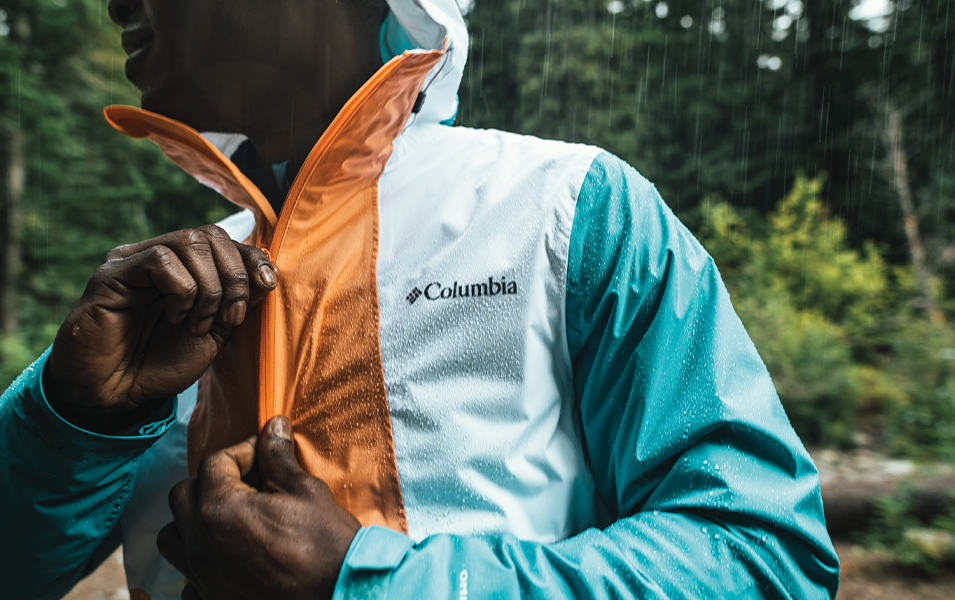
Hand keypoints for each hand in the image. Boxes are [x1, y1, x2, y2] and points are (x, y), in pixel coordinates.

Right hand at [43, 225, 277, 431]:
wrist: (117, 395)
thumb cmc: (161, 364)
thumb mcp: (214, 333)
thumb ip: (238, 302)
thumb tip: (268, 274)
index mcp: (183, 267)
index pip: (223, 240)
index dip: (251, 258)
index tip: (268, 283)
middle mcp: (157, 257)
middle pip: (210, 235)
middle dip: (234, 276)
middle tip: (229, 318)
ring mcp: (133, 261)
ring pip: (190, 242)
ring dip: (209, 288)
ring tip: (197, 324)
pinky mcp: (112, 273)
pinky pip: (161, 259)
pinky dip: (182, 290)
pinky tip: (175, 317)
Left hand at [157, 415, 360, 599]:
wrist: (338, 591)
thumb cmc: (325, 542)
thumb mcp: (304, 490)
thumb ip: (278, 457)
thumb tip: (273, 427)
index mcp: (220, 508)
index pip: (215, 463)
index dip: (243, 451)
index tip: (265, 454)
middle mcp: (200, 542)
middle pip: (183, 495)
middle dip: (211, 481)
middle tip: (246, 483)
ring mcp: (201, 575)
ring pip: (173, 536)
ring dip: (193, 520)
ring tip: (227, 518)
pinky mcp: (210, 598)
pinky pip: (185, 578)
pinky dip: (199, 563)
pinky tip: (227, 558)